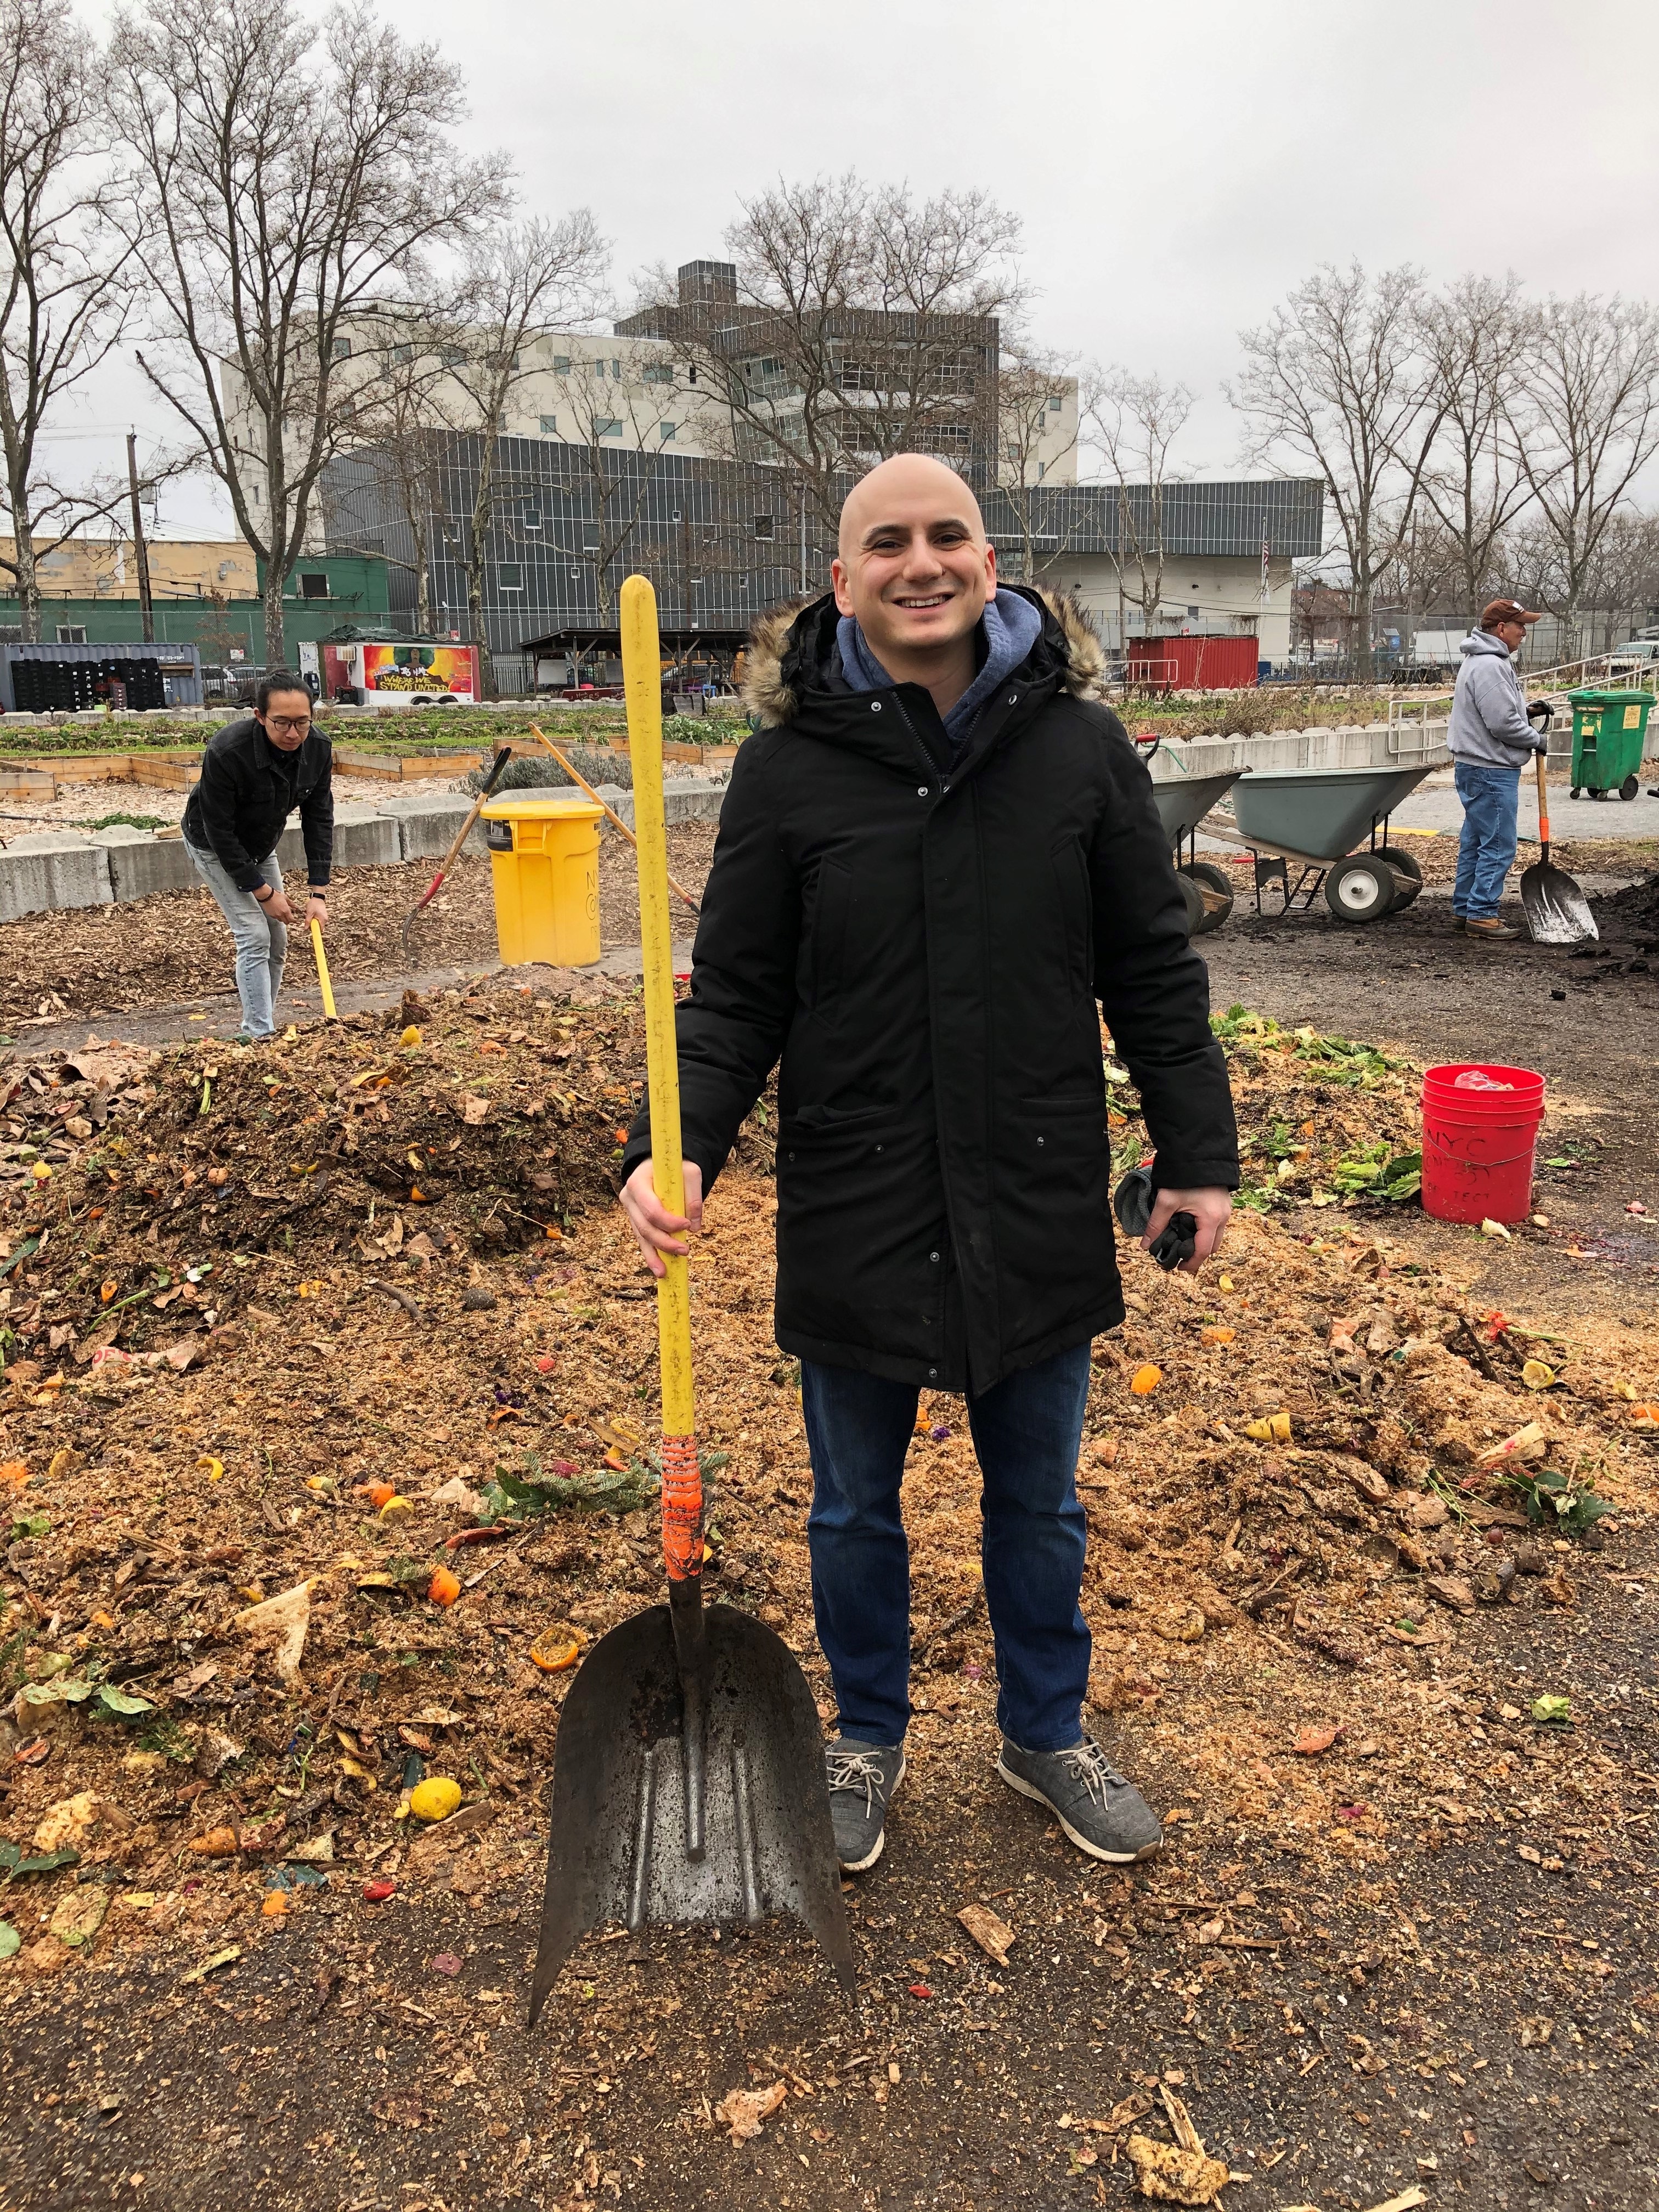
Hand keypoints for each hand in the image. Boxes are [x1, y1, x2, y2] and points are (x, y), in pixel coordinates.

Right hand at [260, 888, 296, 924]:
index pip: (291, 919)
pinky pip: (275, 918)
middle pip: (286, 922)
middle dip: (288, 921)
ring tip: (282, 914)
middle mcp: (281, 914)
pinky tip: (277, 912)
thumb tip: (296, 907)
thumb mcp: (286, 898)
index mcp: (286, 910)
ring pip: (280, 920)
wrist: (266, 895)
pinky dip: (277, 916)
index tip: (294, 920)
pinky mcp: (270, 915)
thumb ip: (291, 903)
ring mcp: (275, 915)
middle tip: (289, 918)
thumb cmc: (276, 895)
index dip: (293, 921)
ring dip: (282, 918)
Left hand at [305, 895, 327, 927]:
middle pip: (318, 927)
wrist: (318, 897)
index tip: (309, 929)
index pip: (319, 930)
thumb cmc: (314, 904)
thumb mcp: (309, 913)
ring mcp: (325, 918)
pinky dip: (315, 919)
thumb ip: (308, 921)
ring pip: (318, 923)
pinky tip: (312, 914)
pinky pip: (318, 920)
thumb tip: (305, 928)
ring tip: (310, 915)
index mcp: (323, 920)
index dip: (314, 930)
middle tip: (308, 919)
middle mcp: (325, 920)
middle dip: (313, 925)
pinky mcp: (323, 916)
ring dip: (313, 921)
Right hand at [620, 1157, 703, 1277]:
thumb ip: (693, 1197)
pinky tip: (659, 1269)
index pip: (651, 1209)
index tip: (687, 1225)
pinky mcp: (636, 1220)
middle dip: (664, 1242)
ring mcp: (630, 1211)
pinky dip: (652, 1254)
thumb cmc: (675, 1168)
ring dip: (654, 1255)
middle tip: (685, 1250)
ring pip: (641, 1237)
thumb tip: (696, 1226)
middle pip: (644, 1227)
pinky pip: (643, 1240)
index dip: (668, 1222)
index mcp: (637, 1182)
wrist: (659, 1165)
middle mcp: (629, 1198)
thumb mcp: (690, 1173)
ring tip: (665, 1273)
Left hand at [1144, 1185, 1230, 1275]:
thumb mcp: (1166, 1201)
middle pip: (1212, 1247)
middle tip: (1179, 1256)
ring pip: (1216, 1236)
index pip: (1203, 1251)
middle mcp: (1223, 1217)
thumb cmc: (1183, 1176)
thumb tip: (1144, 1245)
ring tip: (1182, 1242)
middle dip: (1197, 1254)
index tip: (1178, 1268)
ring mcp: (1225, 1210)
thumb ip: (1155, 1225)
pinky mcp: (1223, 1204)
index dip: (1191, 1263)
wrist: (1198, 1152)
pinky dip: (1204, 1231)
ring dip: (1201, 1242)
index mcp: (1211, 1219)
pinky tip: (1189, 1227)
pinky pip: (1216, 1225)